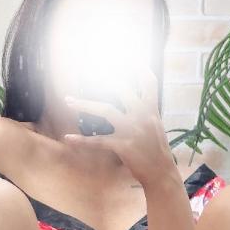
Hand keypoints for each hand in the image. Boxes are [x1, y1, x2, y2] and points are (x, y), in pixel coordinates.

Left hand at [62, 64, 176, 187]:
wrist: (162, 173)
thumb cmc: (157, 150)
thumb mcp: (155, 126)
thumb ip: (145, 112)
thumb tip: (134, 100)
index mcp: (152, 110)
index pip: (148, 82)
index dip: (139, 67)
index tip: (128, 56)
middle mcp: (143, 116)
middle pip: (123, 89)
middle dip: (107, 77)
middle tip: (91, 67)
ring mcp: (132, 130)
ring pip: (106, 110)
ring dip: (84, 104)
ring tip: (68, 100)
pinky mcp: (123, 146)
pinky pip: (98, 141)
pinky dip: (82, 140)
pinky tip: (68, 138)